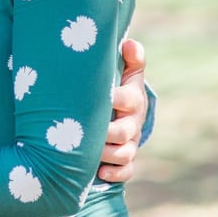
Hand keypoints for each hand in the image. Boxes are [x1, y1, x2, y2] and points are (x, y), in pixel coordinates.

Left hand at [99, 37, 147, 182]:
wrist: (126, 112)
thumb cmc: (119, 88)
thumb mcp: (127, 71)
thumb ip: (131, 57)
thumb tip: (129, 43)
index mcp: (134, 99)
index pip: (129, 99)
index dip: (114, 100)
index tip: (99, 98)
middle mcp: (134, 123)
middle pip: (126, 131)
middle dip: (107, 132)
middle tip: (84, 131)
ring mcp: (131, 143)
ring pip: (125, 153)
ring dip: (107, 154)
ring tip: (87, 153)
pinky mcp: (127, 161)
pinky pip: (127, 171)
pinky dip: (115, 173)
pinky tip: (100, 173)